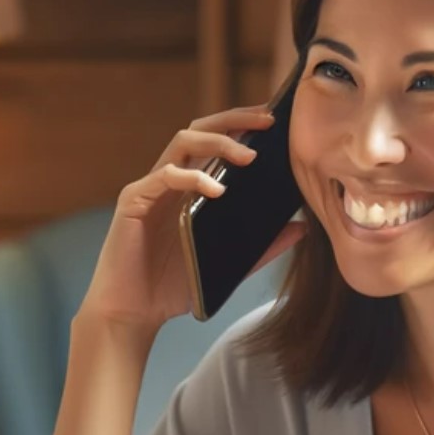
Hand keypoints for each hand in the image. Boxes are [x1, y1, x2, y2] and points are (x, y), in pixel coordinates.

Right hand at [79, 105, 305, 334]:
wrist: (132, 314)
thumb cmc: (172, 288)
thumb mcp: (227, 263)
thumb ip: (262, 247)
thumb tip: (301, 228)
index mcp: (188, 188)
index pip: (215, 142)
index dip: (242, 126)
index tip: (274, 121)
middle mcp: (168, 180)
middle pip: (199, 129)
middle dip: (234, 120)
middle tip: (267, 121)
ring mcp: (150, 187)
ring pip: (182, 142)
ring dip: (218, 142)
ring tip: (248, 156)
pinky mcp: (133, 201)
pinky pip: (165, 176)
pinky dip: (193, 177)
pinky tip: (217, 190)